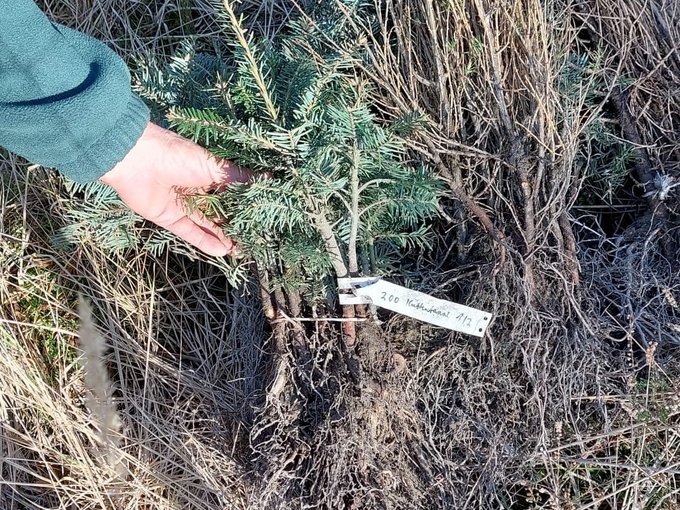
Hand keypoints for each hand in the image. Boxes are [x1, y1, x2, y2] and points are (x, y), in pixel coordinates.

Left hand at [100, 122, 249, 255]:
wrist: (134, 159)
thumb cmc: (176, 155)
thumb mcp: (213, 166)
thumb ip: (239, 177)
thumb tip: (268, 179)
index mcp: (207, 171)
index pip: (231, 191)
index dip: (245, 204)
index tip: (263, 216)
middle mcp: (196, 188)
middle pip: (220, 210)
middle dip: (236, 223)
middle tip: (255, 238)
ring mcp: (182, 204)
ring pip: (207, 224)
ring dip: (223, 236)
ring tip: (242, 249)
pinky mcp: (168, 218)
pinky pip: (190, 232)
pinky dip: (205, 242)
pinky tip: (223, 251)